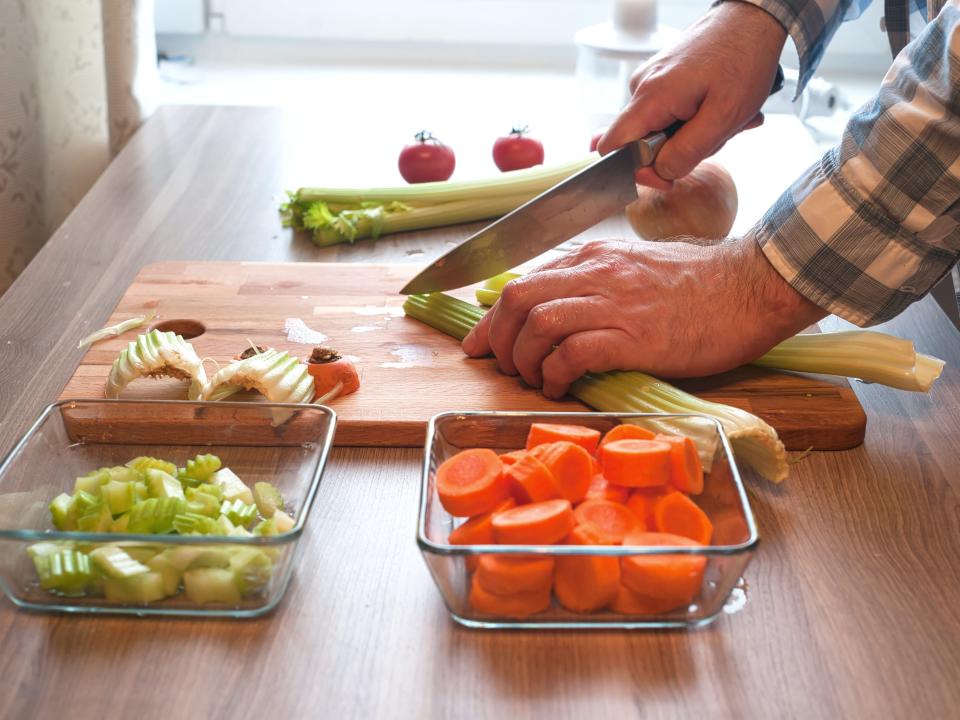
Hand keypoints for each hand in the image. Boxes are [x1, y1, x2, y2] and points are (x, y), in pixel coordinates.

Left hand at [461, 237, 825, 398]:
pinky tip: (558, 387)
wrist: (751, 286)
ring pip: (538, 324)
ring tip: (533, 380)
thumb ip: (597, 282)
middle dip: (497, 339)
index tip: (478, 344)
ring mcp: (615, 304)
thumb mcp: (637, 268)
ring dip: (523, 359)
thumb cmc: (700, 283)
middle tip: (502, 367)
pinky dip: (554, 374)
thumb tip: (563, 307)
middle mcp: (596, 274)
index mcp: (594, 259)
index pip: (523, 282)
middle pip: (518, 299)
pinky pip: (572, 353)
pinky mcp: (635, 337)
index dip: (491, 318)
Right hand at [597, 1, 786, 189]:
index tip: (669, 176)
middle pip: (640, 143)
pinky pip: (669, 113)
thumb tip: (659, 173)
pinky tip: (719, 108)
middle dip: (679, 150)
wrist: (753, 18)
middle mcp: (642, 88)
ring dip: (693, 134)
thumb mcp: (723, 117)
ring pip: (659, 130)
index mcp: (651, 98)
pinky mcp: (662, 78)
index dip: (635, 172)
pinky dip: (695, 118)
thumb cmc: (743, 59)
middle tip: (716, 137)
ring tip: (726, 118)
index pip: (612, 148)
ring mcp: (650, 81)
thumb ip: (687, 151)